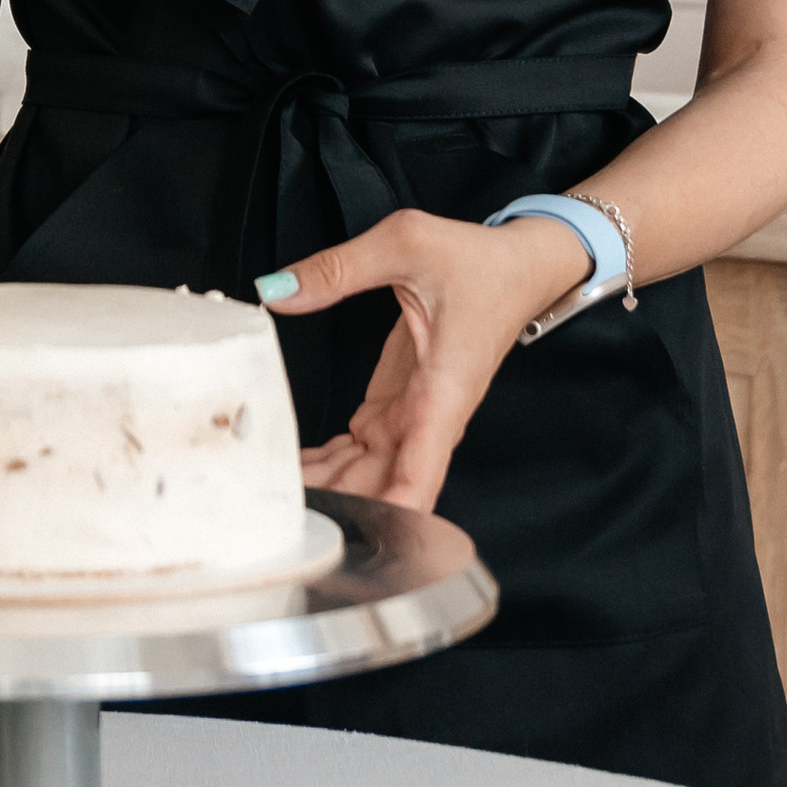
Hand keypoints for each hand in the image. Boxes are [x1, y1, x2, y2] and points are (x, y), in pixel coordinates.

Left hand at [270, 209, 584, 514]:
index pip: (420, 475)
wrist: (521, 268)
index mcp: (443, 391)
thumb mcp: (407, 244)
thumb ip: (338, 269)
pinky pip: (357, 452)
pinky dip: (325, 466)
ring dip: (324, 492)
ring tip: (265, 501)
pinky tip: (287, 472)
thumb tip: (278, 290)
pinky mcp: (398, 407)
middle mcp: (429, 417)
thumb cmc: (482, 262)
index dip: (389, 517)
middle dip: (336, 511)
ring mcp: (413, 416)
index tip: (353, 542)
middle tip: (273, 521)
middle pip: (382, 488)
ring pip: (366, 475)